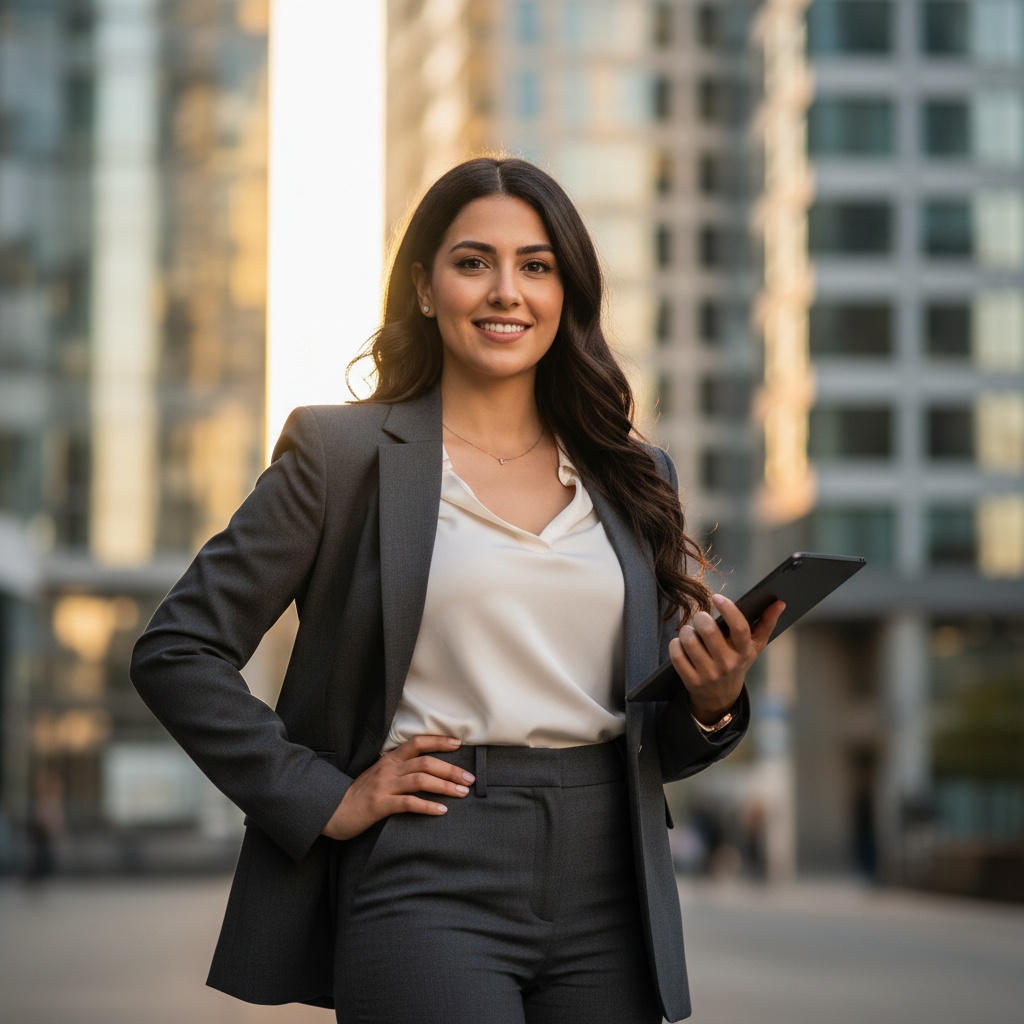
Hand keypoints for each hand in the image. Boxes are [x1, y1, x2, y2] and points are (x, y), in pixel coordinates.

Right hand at [320, 735, 473, 840]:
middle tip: (469, 778)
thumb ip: (399, 769)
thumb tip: (426, 770)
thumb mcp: (379, 775)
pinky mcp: (380, 804)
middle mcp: (388, 769)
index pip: (417, 743)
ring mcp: (384, 786)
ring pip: (420, 780)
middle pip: (425, 763)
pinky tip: (441, 810)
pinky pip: (409, 803)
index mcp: (389, 759)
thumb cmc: (360, 794)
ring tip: (462, 792)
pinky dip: (427, 806)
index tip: (458, 743)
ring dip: (445, 786)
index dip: (438, 741)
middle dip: (450, 769)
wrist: (334, 811)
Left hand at [668, 594, 784, 725]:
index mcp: (744, 651)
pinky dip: (675, 644)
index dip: (728, 609)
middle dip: (700, 617)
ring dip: (686, 630)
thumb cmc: (737, 661)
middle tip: (700, 618)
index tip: (717, 597)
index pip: (740, 627)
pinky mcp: (691, 681)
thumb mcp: (754, 646)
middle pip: (708, 630)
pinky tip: (682, 644)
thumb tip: (779, 602)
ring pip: (689, 640)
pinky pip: (677, 654)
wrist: (721, 696)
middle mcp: (727, 663)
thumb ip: (766, 623)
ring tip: (690, 632)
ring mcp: (709, 674)